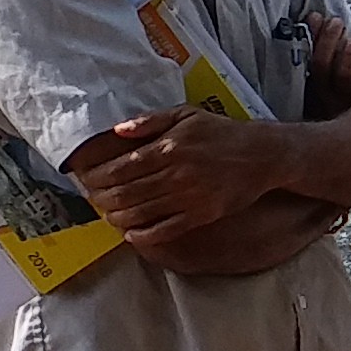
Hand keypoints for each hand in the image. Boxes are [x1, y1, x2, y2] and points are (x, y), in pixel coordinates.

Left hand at [67, 105, 294, 249]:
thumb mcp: (187, 115)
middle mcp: (175, 174)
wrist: (263, 155)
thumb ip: (150, 121)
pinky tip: (132, 233)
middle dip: (101, 199)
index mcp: (168, 147)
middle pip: (124, 193)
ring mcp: (188, 197)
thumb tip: (118, 130)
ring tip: (109, 215)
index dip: (96, 177)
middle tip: (93, 199)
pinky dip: (142, 235)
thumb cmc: (222, 133)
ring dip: (117, 218)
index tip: (86, 179)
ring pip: (139, 213)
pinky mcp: (201, 215)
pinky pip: (164, 230)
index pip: (119, 168)